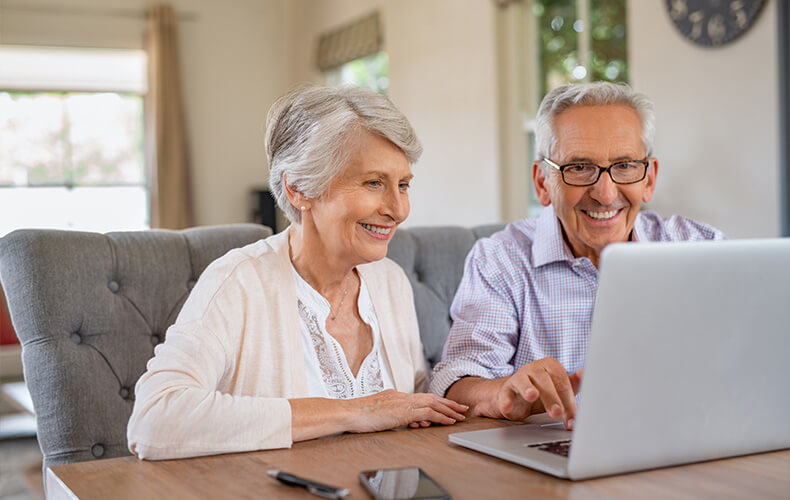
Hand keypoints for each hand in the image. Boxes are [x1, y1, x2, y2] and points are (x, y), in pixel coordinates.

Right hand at [348, 389, 467, 432]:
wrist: (349, 413)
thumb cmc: (359, 416)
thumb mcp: (379, 413)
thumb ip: (392, 415)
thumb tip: (405, 420)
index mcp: (396, 396)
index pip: (421, 397)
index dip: (436, 401)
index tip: (447, 406)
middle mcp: (402, 396)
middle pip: (431, 397)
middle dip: (448, 403)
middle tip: (461, 408)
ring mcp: (403, 403)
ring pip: (433, 403)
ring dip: (449, 409)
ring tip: (460, 415)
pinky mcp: (403, 412)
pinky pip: (428, 413)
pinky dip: (440, 416)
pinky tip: (449, 421)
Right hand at [495, 358, 581, 428]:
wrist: (517, 396)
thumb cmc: (542, 390)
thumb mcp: (559, 388)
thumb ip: (573, 383)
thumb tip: (585, 374)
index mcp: (551, 366)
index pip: (562, 381)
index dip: (568, 400)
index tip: (573, 418)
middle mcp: (534, 368)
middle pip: (544, 381)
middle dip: (552, 398)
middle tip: (557, 413)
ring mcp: (519, 377)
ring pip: (524, 382)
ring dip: (528, 389)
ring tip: (532, 396)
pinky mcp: (506, 389)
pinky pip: (505, 393)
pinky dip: (506, 400)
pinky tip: (507, 407)